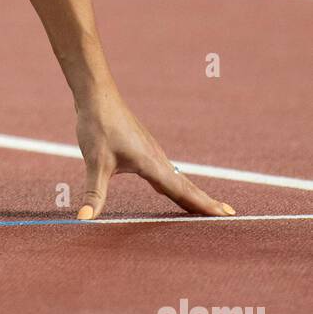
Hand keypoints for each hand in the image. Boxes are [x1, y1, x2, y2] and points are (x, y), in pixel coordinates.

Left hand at [74, 89, 235, 219]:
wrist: (96, 95)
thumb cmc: (97, 126)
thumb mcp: (95, 162)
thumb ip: (94, 193)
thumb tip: (83, 219)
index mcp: (151, 164)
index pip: (182, 190)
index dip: (203, 205)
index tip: (226, 215)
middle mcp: (157, 158)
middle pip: (185, 186)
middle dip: (205, 202)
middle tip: (229, 215)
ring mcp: (151, 152)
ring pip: (176, 178)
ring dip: (191, 194)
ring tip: (206, 208)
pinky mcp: (143, 148)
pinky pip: (166, 172)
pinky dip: (175, 185)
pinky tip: (171, 190)